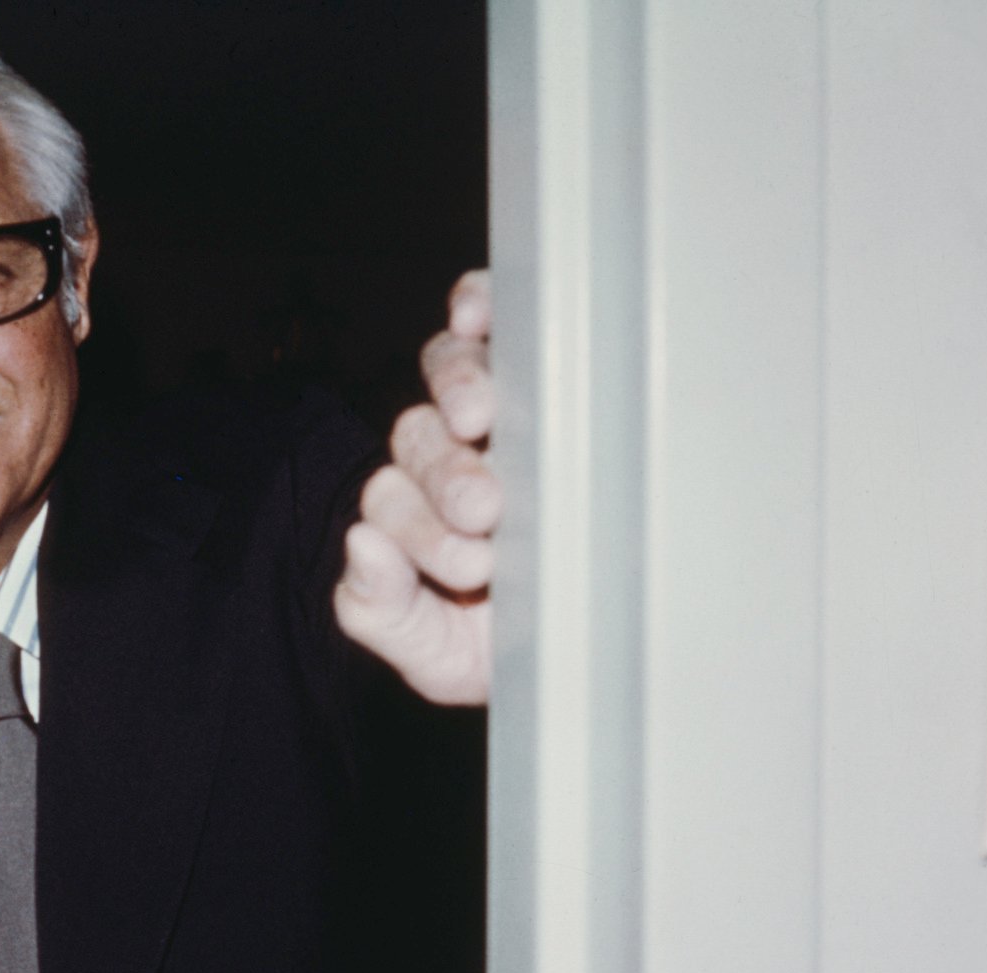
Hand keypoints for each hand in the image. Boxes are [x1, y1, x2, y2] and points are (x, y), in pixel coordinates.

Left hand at [335, 269, 497, 704]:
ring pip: (449, 370)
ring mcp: (497, 404)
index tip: (469, 565)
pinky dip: (477, 300)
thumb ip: (382, 613)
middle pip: (418, 437)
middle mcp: (451, 458)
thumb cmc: (533, 644)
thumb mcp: (447, 657)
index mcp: (422, 521)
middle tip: (485, 514)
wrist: (626, 636)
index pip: (389, 497)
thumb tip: (359, 542)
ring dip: (458, 390)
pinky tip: (476, 319)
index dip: (416, 525)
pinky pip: (487, 309)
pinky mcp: (538, 357)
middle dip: (445, 477)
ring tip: (479, 422)